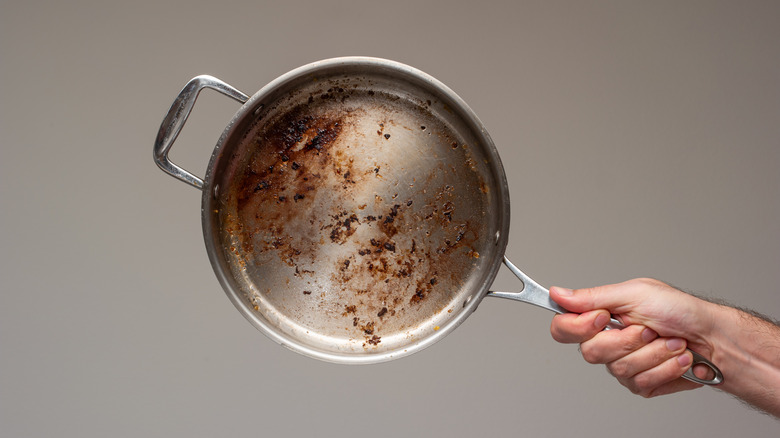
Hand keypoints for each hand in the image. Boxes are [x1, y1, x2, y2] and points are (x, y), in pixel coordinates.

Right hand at [549, 278, 716, 396]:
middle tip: (650, 329)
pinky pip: (641, 383)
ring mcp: (623, 366)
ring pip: (620, 369)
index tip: (604, 317)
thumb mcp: (635, 293)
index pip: (562, 328)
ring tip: (673, 342)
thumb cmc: (680, 310)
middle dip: (629, 340)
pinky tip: (678, 358)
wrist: (714, 338)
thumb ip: (592, 296)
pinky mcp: (641, 385)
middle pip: (591, 352)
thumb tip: (557, 293)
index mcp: (600, 317)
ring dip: (654, 353)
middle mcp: (607, 343)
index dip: (578, 326)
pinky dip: (666, 368)